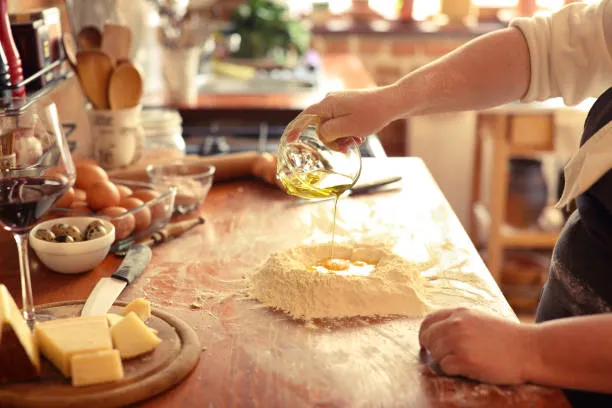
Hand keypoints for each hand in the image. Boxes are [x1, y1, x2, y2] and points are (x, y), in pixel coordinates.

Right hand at [301, 86, 399, 145]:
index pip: (305, 118)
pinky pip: (340, 123)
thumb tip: (321, 134)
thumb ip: (328, 132)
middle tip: (346, 146)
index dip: (295, 130)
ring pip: (332, 126)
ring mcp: (339, 103)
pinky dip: (347, 132)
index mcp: (327, 104)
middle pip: (320, 126)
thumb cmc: (371, 115)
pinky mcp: (347, 106)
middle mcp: (330, 101)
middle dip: (331, 139)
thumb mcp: (347, 128)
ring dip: (341, 137)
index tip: (289, 140)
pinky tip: (359, 136)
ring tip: (356, 141)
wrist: (392, 102)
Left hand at [418, 308, 537, 384]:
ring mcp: (459, 342)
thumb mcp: (480, 318)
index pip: (428, 321)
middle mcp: (456, 324)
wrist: (530, 349)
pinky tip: (467, 368)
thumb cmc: (507, 336)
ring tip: (462, 361)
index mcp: (460, 312)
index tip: (428, 343)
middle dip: (432, 349)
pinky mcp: (464, 360)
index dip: (425, 333)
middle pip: (428, 338)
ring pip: (435, 354)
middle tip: (444, 357)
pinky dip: (452, 370)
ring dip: (444, 361)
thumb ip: (459, 320)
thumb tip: (439, 330)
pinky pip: (445, 367)